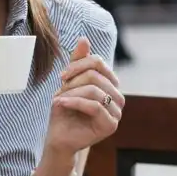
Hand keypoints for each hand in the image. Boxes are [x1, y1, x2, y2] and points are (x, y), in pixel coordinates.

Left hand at [44, 38, 124, 156]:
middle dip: (73, 82)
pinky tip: (60, 104)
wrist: (58, 137)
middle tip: (59, 92)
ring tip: (59, 100)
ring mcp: (117, 112)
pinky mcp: (111, 125)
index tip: (62, 75)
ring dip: (71, 94)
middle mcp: (118, 96)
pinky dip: (74, 103)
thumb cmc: (64, 109)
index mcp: (111, 84)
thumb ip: (78, 62)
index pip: (98, 62)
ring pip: (94, 90)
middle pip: (96, 75)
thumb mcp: (69, 82)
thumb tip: (84, 38)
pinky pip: (93, 106)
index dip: (78, 65)